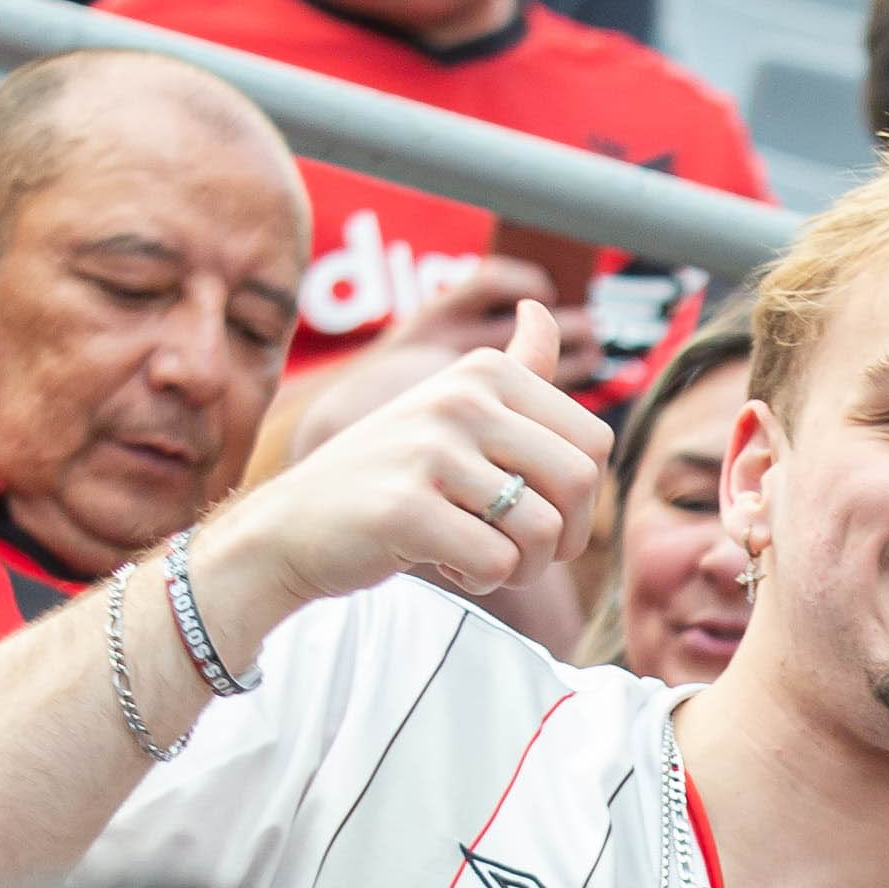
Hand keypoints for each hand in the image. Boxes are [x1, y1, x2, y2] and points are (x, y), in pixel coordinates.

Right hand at [209, 295, 607, 621]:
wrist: (292, 524)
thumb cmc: (386, 472)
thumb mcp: (446, 405)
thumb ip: (512, 366)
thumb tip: (541, 306)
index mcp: (485, 372)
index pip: (596, 442)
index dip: (581, 496)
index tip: (536, 509)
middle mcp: (460, 400)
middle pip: (579, 485)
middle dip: (564, 538)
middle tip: (518, 549)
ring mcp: (430, 451)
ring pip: (543, 531)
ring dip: (521, 567)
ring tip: (474, 554)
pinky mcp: (405, 509)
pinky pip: (497, 564)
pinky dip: (481, 581)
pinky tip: (444, 563)